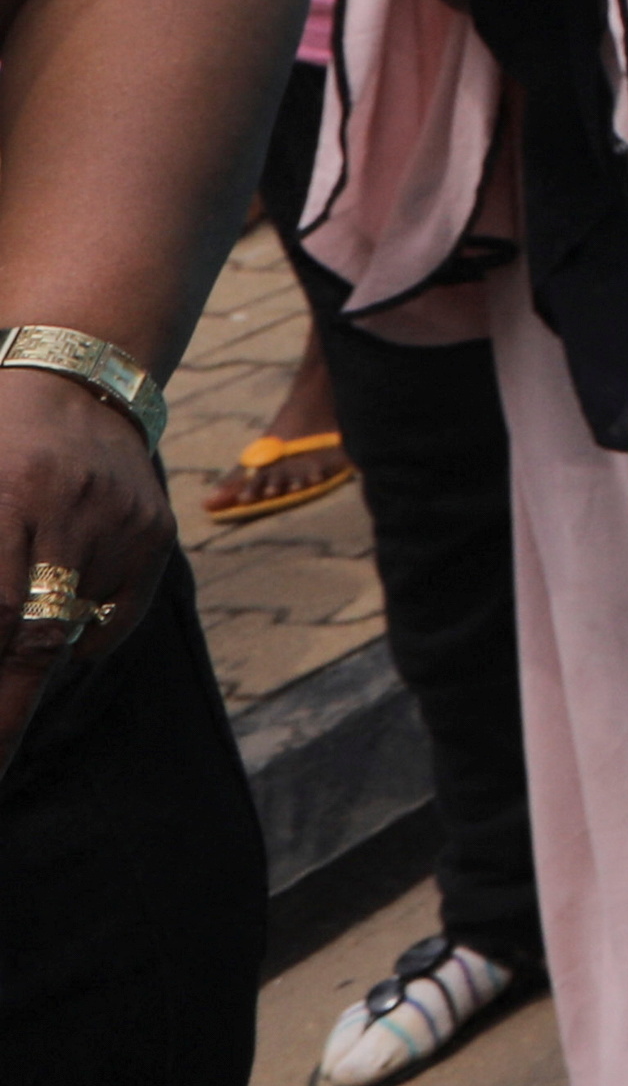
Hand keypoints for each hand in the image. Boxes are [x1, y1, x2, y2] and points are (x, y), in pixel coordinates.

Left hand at [0, 359, 169, 767]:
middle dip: (5, 712)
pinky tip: (61, 603)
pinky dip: (79, 630)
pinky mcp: (155, 534)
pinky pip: (113, 616)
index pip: (1, 620)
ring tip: (17, 656)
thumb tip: (2, 643)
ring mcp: (124, 522)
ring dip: (32, 660)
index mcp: (7, 495)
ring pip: (74, 632)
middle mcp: (71, 510)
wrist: (75, 373)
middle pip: (35, 641)